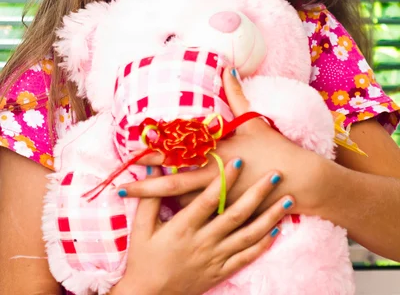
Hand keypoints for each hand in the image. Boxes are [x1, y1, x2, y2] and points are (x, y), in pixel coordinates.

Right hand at [112, 160, 293, 294]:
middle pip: (236, 214)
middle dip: (258, 193)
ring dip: (270, 216)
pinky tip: (277, 229)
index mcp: (183, 227)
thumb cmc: (143, 258)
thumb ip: (151, 196)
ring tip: (287, 199)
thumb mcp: (141, 226)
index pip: (209, 200)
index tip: (239, 161)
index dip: (224, 180)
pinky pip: (247, 257)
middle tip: (276, 173)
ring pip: (248, 235)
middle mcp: (203, 242)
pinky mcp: (221, 272)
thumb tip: (154, 167)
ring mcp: (215, 258)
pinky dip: (264, 243)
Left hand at [127, 68, 322, 215]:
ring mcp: (219, 197)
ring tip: (137, 199)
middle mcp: (213, 176)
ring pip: (182, 202)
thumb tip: (227, 68)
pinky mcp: (226, 212)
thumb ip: (236, 95)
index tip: (132, 154)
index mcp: (217, 152)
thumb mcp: (253, 120)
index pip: (179, 153)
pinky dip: (182, 210)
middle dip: (144, 188)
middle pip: (172, 184)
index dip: (153, 154)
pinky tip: (167, 213)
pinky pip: (199, 212)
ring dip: (160, 200)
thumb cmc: (273, 148)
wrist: (297, 180)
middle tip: (120, 190)